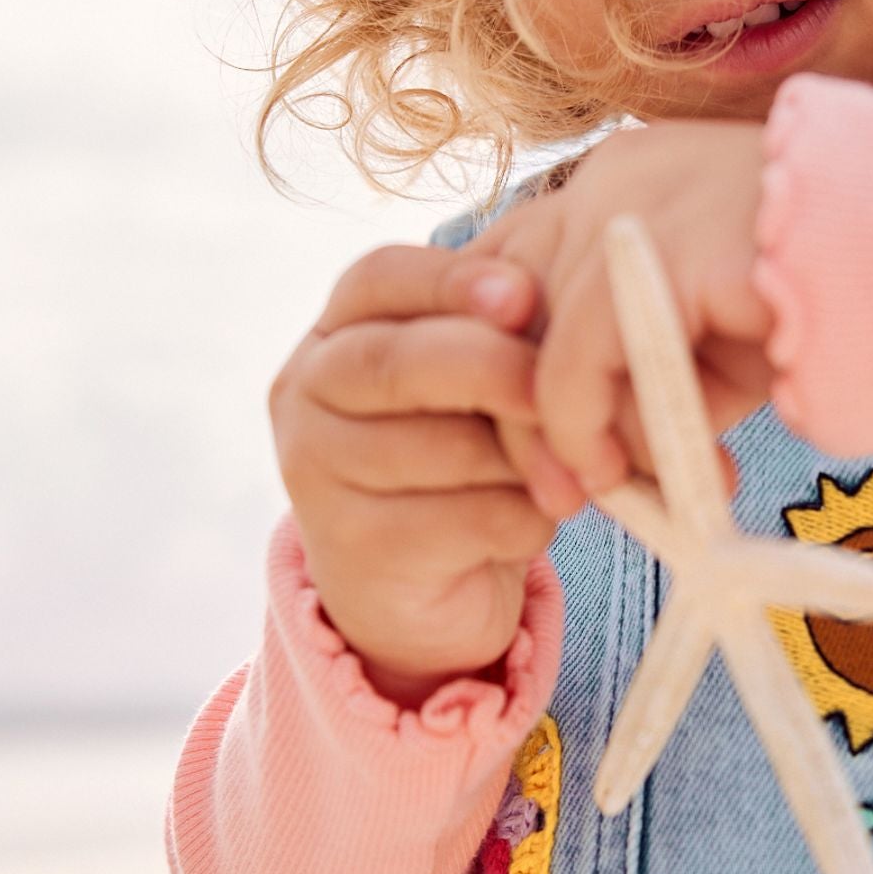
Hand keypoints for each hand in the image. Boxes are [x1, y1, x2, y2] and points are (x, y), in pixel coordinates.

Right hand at [268, 244, 584, 703]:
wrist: (416, 594)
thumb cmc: (455, 464)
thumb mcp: (468, 388)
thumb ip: (493, 345)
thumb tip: (562, 332)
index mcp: (331, 335)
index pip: (378, 278)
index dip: (452, 280)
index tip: (523, 292)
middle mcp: (304, 395)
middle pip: (401, 362)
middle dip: (498, 367)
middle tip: (568, 387)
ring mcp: (318, 475)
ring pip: (445, 446)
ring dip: (526, 458)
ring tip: (565, 471)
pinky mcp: (358, 549)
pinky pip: (470, 517)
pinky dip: (526, 518)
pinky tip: (535, 522)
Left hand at [474, 123, 773, 495]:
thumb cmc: (854, 302)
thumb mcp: (722, 341)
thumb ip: (649, 377)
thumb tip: (590, 459)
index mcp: (635, 175)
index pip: (515, 259)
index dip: (507, 356)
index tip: (538, 442)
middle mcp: (620, 170)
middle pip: (504, 296)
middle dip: (519, 405)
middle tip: (561, 492)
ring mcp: (641, 198)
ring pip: (538, 333)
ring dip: (567, 430)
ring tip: (613, 493)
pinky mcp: (671, 244)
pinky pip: (586, 353)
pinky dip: (589, 425)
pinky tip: (624, 473)